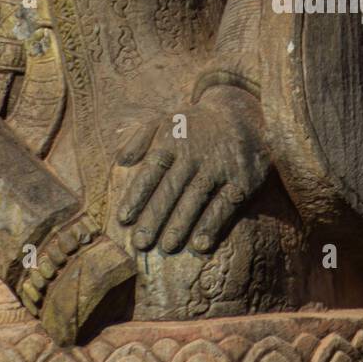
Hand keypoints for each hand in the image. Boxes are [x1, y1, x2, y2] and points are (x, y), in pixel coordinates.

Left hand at [115, 88, 269, 255]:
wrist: (240, 114)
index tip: (123, 220)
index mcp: (172, 141)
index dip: (137, 196)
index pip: (151, 171)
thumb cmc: (193, 125)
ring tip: (167, 247)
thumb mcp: (164, 121)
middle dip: (155, 217)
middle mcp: (194, 154)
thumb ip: (139, 140)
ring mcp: (219, 167)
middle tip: (140, 243)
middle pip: (171, 188)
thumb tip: (120, 162)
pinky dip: (213, 225)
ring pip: (196, 198)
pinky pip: (225, 205)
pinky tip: (200, 244)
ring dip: (181, 224)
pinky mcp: (242, 180)